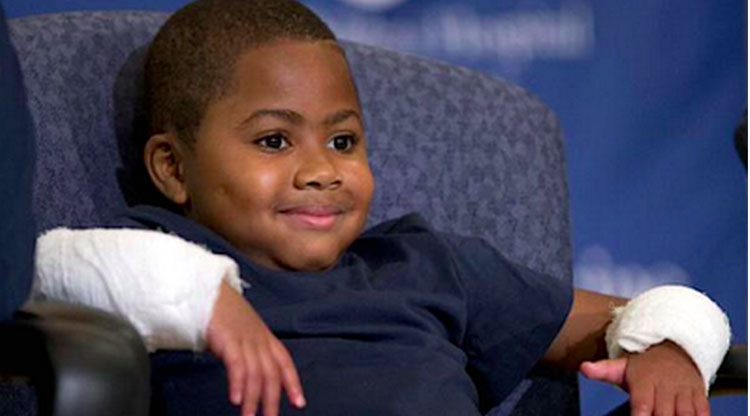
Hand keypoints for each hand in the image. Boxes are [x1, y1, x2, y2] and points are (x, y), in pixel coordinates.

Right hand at [206, 281, 305, 415]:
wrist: (207, 290)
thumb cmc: (222, 313)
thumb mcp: (242, 333)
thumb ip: (248, 352)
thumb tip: (246, 376)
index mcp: (265, 337)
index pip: (284, 362)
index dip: (293, 382)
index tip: (299, 402)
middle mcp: (259, 339)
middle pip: (271, 373)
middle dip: (272, 400)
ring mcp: (245, 339)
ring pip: (255, 374)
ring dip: (253, 399)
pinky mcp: (228, 339)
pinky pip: (237, 365)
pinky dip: (238, 384)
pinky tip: (236, 399)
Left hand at [580, 341, 709, 415]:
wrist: (675, 348)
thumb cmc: (644, 365)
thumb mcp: (622, 366)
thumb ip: (603, 371)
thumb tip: (584, 368)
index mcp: (644, 381)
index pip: (642, 404)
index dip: (641, 415)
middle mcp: (665, 387)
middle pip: (664, 414)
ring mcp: (684, 392)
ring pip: (686, 414)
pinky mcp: (699, 396)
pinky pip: (703, 412)